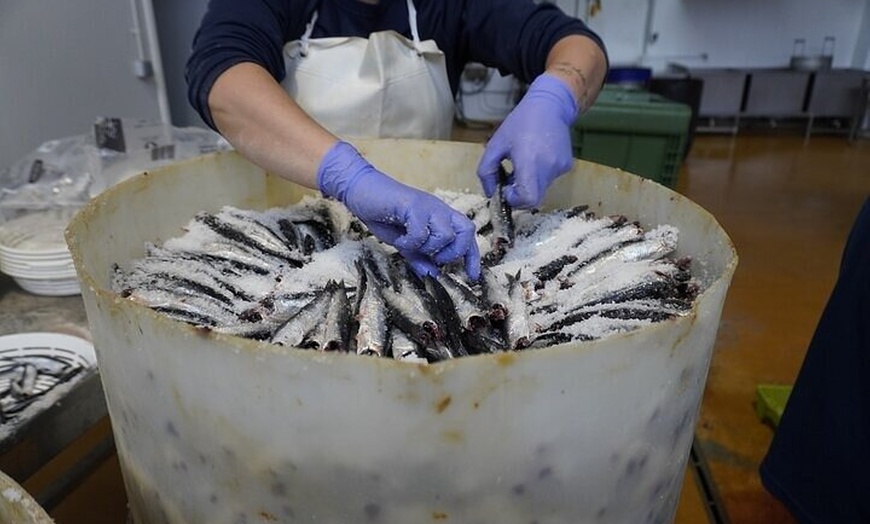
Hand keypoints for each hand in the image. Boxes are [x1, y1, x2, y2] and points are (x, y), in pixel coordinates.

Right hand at [317, 141, 480, 279]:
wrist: (360, 190)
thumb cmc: (382, 214)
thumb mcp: (404, 242)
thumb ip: (419, 256)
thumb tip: (433, 274)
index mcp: (441, 216)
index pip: (467, 235)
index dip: (472, 256)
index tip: (472, 276)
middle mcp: (439, 209)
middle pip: (467, 231)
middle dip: (454, 252)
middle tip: (435, 258)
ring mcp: (428, 206)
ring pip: (446, 235)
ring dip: (428, 248)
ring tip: (411, 245)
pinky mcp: (413, 205)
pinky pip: (421, 233)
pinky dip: (409, 242)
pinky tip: (399, 239)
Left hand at [477, 73, 578, 208]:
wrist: (550, 106)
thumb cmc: (520, 122)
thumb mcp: (495, 145)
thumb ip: (486, 171)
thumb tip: (490, 193)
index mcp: (529, 162)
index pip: (527, 199)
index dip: (515, 200)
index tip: (507, 189)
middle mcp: (548, 167)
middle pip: (534, 199)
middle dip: (520, 194)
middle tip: (512, 178)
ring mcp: (560, 167)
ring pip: (541, 189)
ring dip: (530, 182)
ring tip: (524, 160)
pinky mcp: (566, 165)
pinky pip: (550, 179)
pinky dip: (540, 174)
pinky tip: (537, 156)